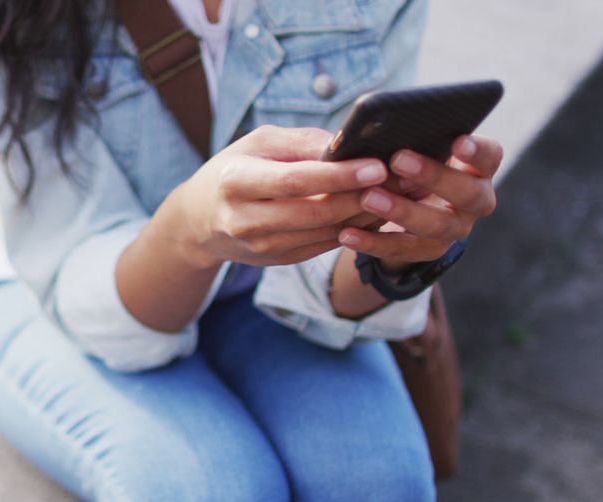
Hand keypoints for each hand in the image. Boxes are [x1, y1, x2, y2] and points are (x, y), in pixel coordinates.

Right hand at [173, 125, 387, 268]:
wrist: (199, 221)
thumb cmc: (232, 171)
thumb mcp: (256, 144)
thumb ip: (301, 142)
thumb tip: (348, 144)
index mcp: (236, 182)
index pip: (295, 180)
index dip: (339, 175)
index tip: (377, 164)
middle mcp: (245, 219)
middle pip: (315, 212)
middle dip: (362, 197)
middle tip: (403, 180)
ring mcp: (262, 245)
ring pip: (325, 233)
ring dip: (366, 216)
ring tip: (398, 195)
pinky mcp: (278, 259)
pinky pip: (324, 245)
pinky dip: (354, 229)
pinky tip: (376, 212)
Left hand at [337, 135, 501, 269]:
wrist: (414, 205)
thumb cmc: (416, 163)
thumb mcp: (420, 149)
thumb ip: (414, 140)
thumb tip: (380, 129)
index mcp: (479, 169)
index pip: (490, 157)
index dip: (477, 151)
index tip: (458, 140)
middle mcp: (475, 200)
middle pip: (467, 193)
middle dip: (432, 176)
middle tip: (398, 159)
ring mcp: (455, 228)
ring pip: (435, 226)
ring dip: (401, 211)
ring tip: (368, 197)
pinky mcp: (430, 250)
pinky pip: (402, 250)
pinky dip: (373, 242)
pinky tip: (347, 234)